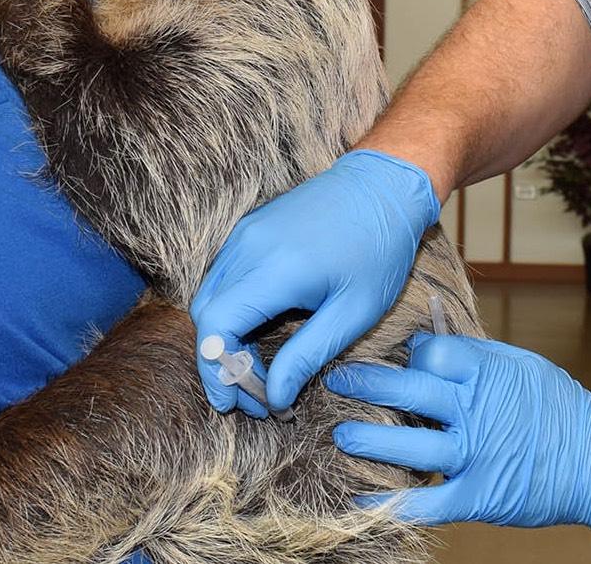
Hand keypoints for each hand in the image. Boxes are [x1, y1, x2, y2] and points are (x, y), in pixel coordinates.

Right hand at [189, 149, 439, 417]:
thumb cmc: (379, 249)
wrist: (384, 185)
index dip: (217, 372)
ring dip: (225, 338)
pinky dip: (232, 311)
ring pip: (211, 296)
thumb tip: (275, 397)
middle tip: (254, 398)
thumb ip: (308, 356)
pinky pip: (225, 277)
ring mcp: (246, 233)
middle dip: (221, 364)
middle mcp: (250, 246)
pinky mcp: (250, 229)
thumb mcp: (354, 311)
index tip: (234, 405)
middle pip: (206, 315)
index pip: (217, 327)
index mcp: (276, 268)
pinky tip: (260, 334)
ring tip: (259, 373)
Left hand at [325, 333, 590, 530]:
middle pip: (409, 390)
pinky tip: (360, 500)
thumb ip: (476, 356)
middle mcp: (477, 411)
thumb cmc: (561, 409)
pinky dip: (391, 504)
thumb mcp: (523, 366)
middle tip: (333, 380)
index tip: (397, 361)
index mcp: (489, 373)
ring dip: (368, 439)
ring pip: (409, 446)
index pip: (430, 354)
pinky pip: (426, 502)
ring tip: (340, 435)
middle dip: (365, 383)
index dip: (408, 355)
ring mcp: (476, 455)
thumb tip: (428, 342)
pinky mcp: (477, 496)